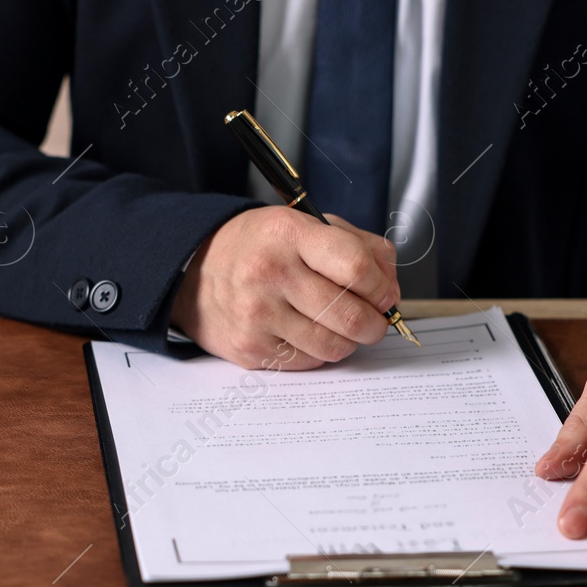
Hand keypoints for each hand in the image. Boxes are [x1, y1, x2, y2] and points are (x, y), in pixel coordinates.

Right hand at [169, 205, 400, 370]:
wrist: (196, 273)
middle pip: (350, 315)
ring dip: (350, 341)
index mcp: (288, 234)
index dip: (382, 287)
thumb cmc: (260, 248)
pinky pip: (308, 361)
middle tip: (375, 320)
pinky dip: (319, 351)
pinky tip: (309, 333)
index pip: (356, 267)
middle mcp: (270, 274)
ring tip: (342, 327)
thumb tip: (391, 287)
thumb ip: (359, 246)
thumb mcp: (305, 225)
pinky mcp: (250, 349)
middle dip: (375, 323)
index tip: (385, 294)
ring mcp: (257, 315)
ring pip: (333, 346)